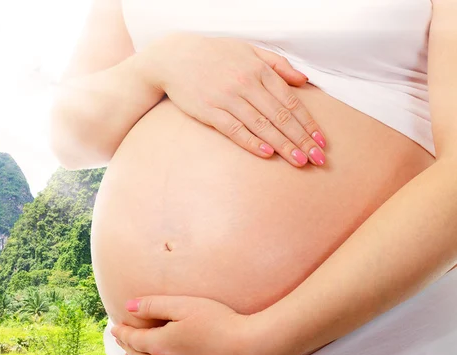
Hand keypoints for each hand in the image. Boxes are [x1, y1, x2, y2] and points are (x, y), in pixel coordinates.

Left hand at [110, 296, 285, 354]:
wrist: (250, 348)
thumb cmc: (219, 322)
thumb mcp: (183, 305)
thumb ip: (154, 305)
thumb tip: (129, 306)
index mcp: (161, 345)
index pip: (133, 338)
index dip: (122, 332)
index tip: (114, 326)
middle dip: (127, 345)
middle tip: (120, 338)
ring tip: (134, 354)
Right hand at [139, 32, 326, 166]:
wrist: (175, 57)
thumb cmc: (215, 54)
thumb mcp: (249, 50)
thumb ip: (278, 64)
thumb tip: (303, 80)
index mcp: (259, 70)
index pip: (291, 101)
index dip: (308, 123)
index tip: (321, 141)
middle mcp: (246, 84)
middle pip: (280, 116)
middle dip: (302, 139)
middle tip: (317, 158)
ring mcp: (227, 98)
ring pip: (261, 125)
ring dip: (283, 145)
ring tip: (299, 161)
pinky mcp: (209, 111)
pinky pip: (234, 129)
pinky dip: (251, 141)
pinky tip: (267, 152)